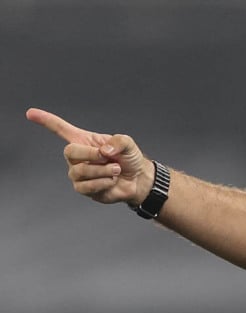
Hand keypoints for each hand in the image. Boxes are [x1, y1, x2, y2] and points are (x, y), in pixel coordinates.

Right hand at [26, 107, 154, 205]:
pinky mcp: (84, 188)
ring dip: (102, 171)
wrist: (138, 180)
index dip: (46, 121)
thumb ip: (119, 142)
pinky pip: (87, 186)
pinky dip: (104, 183)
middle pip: (69, 152)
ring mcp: (78, 173)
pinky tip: (111, 181)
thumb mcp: (128, 144)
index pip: (61, 129)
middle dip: (90, 155)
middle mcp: (77, 157)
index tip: (30, 113)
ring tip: (115, 170)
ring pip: (79, 172)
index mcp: (84, 141)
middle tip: (108, 157)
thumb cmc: (129, 159)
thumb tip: (104, 150)